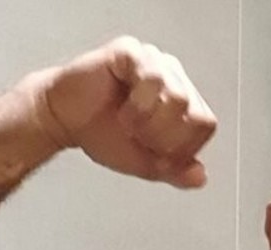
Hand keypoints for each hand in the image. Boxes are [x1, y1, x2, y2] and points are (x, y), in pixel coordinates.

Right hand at [32, 37, 216, 187]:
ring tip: (129, 124)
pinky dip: (138, 104)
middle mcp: (172, 76)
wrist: (65, 120)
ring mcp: (152, 60)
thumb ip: (176, 171)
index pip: (205, 124)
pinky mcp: (131, 51)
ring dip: (150, 123)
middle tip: (140, 139)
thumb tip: (200, 177)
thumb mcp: (146, 163)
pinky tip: (123, 109)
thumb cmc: (103, 133)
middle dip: (165, 139)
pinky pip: (152, 77)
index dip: (183, 149)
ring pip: (178, 97)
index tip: (157, 154)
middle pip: (194, 113)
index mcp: (182, 99)